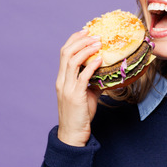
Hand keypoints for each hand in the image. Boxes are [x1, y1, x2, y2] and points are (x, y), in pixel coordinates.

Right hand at [55, 29, 103, 146]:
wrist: (73, 134)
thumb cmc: (80, 116)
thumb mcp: (86, 95)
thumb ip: (92, 82)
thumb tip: (105, 73)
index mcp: (62, 79)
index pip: (64, 53)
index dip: (74, 40)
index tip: (86, 32)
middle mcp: (62, 81)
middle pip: (66, 52)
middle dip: (80, 40)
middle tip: (94, 34)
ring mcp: (67, 88)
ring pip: (72, 61)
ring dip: (86, 49)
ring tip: (98, 43)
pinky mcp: (75, 96)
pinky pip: (82, 77)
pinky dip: (91, 66)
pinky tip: (100, 60)